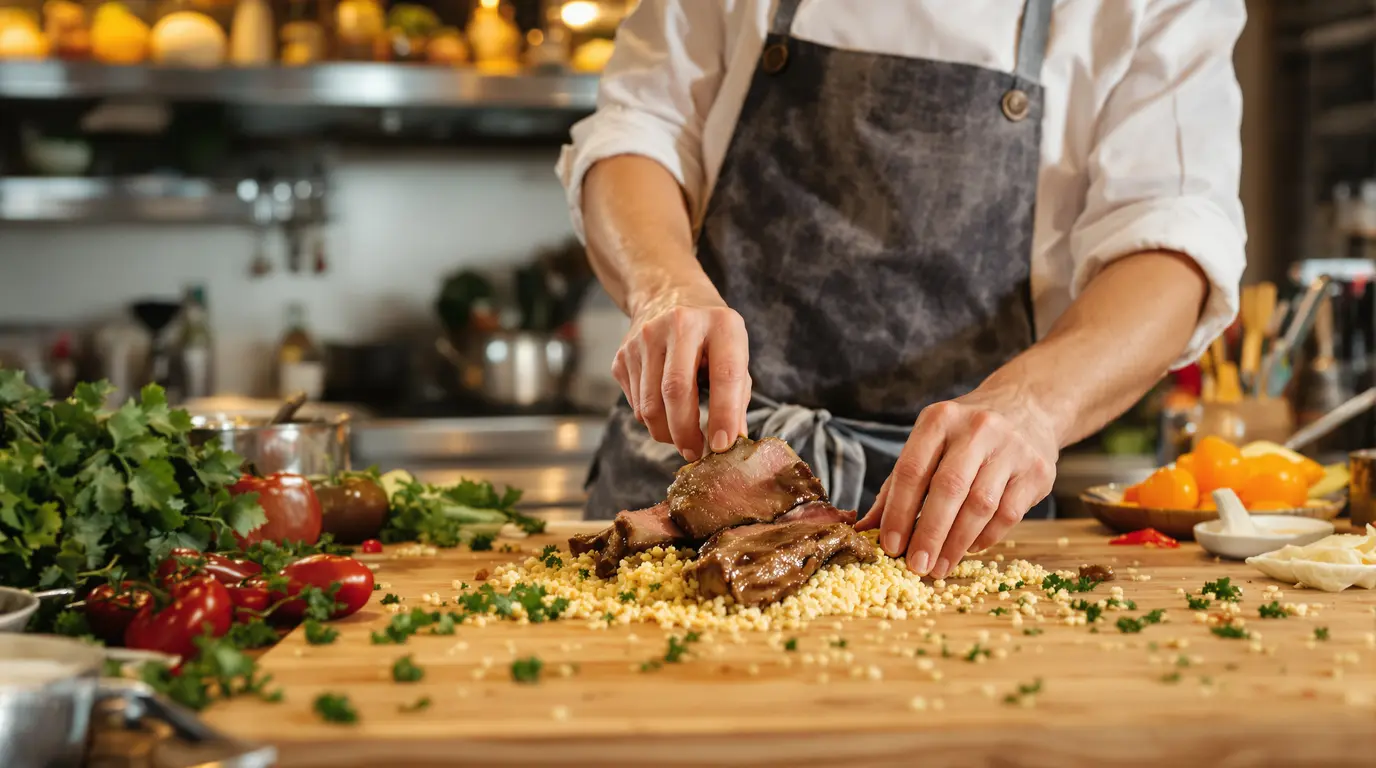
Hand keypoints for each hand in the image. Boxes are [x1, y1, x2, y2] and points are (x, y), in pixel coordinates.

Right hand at [611, 286, 750, 460]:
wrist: (668, 296)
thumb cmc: (711, 335)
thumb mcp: (735, 353)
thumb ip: (737, 396)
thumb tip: (732, 442)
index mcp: (721, 323)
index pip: (725, 375)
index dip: (724, 414)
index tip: (722, 446)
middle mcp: (680, 324)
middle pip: (676, 391)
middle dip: (686, 432)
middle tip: (695, 454)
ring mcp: (644, 338)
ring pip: (649, 405)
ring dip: (666, 433)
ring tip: (682, 438)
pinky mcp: (623, 354)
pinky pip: (635, 403)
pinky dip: (651, 419)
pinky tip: (664, 412)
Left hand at [856, 387, 1058, 578]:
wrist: (1026, 408)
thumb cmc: (964, 436)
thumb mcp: (928, 445)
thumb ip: (897, 486)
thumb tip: (865, 529)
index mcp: (939, 419)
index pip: (912, 470)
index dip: (899, 512)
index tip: (890, 546)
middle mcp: (977, 428)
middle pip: (948, 489)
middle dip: (929, 534)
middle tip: (916, 566)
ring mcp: (1012, 448)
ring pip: (980, 505)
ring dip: (956, 543)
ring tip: (940, 566)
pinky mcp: (1037, 471)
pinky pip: (1008, 514)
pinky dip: (985, 537)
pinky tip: (969, 549)